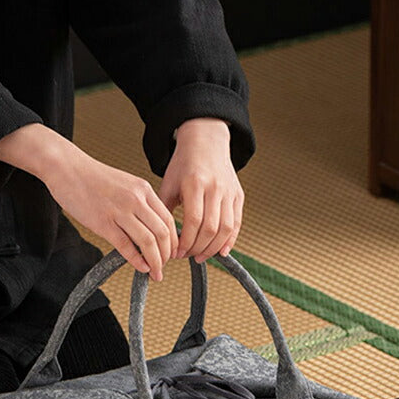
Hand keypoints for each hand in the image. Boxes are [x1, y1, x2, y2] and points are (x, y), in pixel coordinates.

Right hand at [0, 124, 176, 278]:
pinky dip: (137, 260)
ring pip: (148, 242)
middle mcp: (135, 199)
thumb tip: (149, 226)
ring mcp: (120, 211)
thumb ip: (139, 202)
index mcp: (143, 189)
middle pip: (163, 233)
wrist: (66, 167)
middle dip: (167, 255)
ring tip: (155, 272)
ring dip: (155, 261)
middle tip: (164, 266)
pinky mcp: (102, 222)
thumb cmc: (91, 177)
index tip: (172, 252)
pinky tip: (141, 268)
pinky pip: (126, 246)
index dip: (173, 240)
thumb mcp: (125, 184)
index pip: (168, 219)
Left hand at [159, 118, 243, 260]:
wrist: (206, 143)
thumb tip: (159, 237)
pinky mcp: (238, 196)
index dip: (186, 241)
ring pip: (226, 229)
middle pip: (210, 228)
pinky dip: (230, 240)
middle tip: (187, 256)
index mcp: (195, 184)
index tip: (177, 252)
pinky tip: (220, 251)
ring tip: (201, 256)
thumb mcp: (169, 183)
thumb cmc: (184, 164)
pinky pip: (237, 223)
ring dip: (213, 248)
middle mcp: (215, 188)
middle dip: (198, 248)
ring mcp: (229, 192)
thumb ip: (165, 209)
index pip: (193, 221)